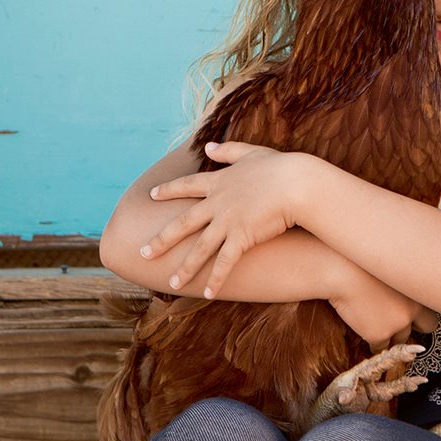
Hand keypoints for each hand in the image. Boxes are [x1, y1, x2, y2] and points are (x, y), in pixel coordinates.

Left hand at [138, 141, 308, 299]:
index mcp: (220, 181)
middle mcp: (217, 203)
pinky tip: (207, 294)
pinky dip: (216, 279)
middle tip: (144, 253)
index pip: (187, 186)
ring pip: (200, 249)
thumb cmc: (282, 167)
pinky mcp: (242, 237)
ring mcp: (227, 221)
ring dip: (185, 268)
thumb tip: (208, 146)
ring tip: (172, 284)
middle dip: (162, 240)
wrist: (297, 183)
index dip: (168, 190)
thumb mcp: (253, 153)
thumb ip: (229, 150)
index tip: (151, 195)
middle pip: (183, 223)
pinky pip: (225, 262)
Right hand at [330, 267, 427, 350]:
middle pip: (426, 327)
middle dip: (416, 327)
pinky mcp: (379, 335)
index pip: (434, 307)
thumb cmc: (361, 265)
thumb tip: (402, 299)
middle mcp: (413, 310)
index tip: (415, 315)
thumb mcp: (392, 273)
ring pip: (401, 339)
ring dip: (392, 336)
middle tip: (401, 325)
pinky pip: (380, 348)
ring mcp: (398, 324)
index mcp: (419, 292)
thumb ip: (402, 287)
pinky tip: (366, 334)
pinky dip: (374, 344)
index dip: (423, 313)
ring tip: (378, 328)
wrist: (343, 272)